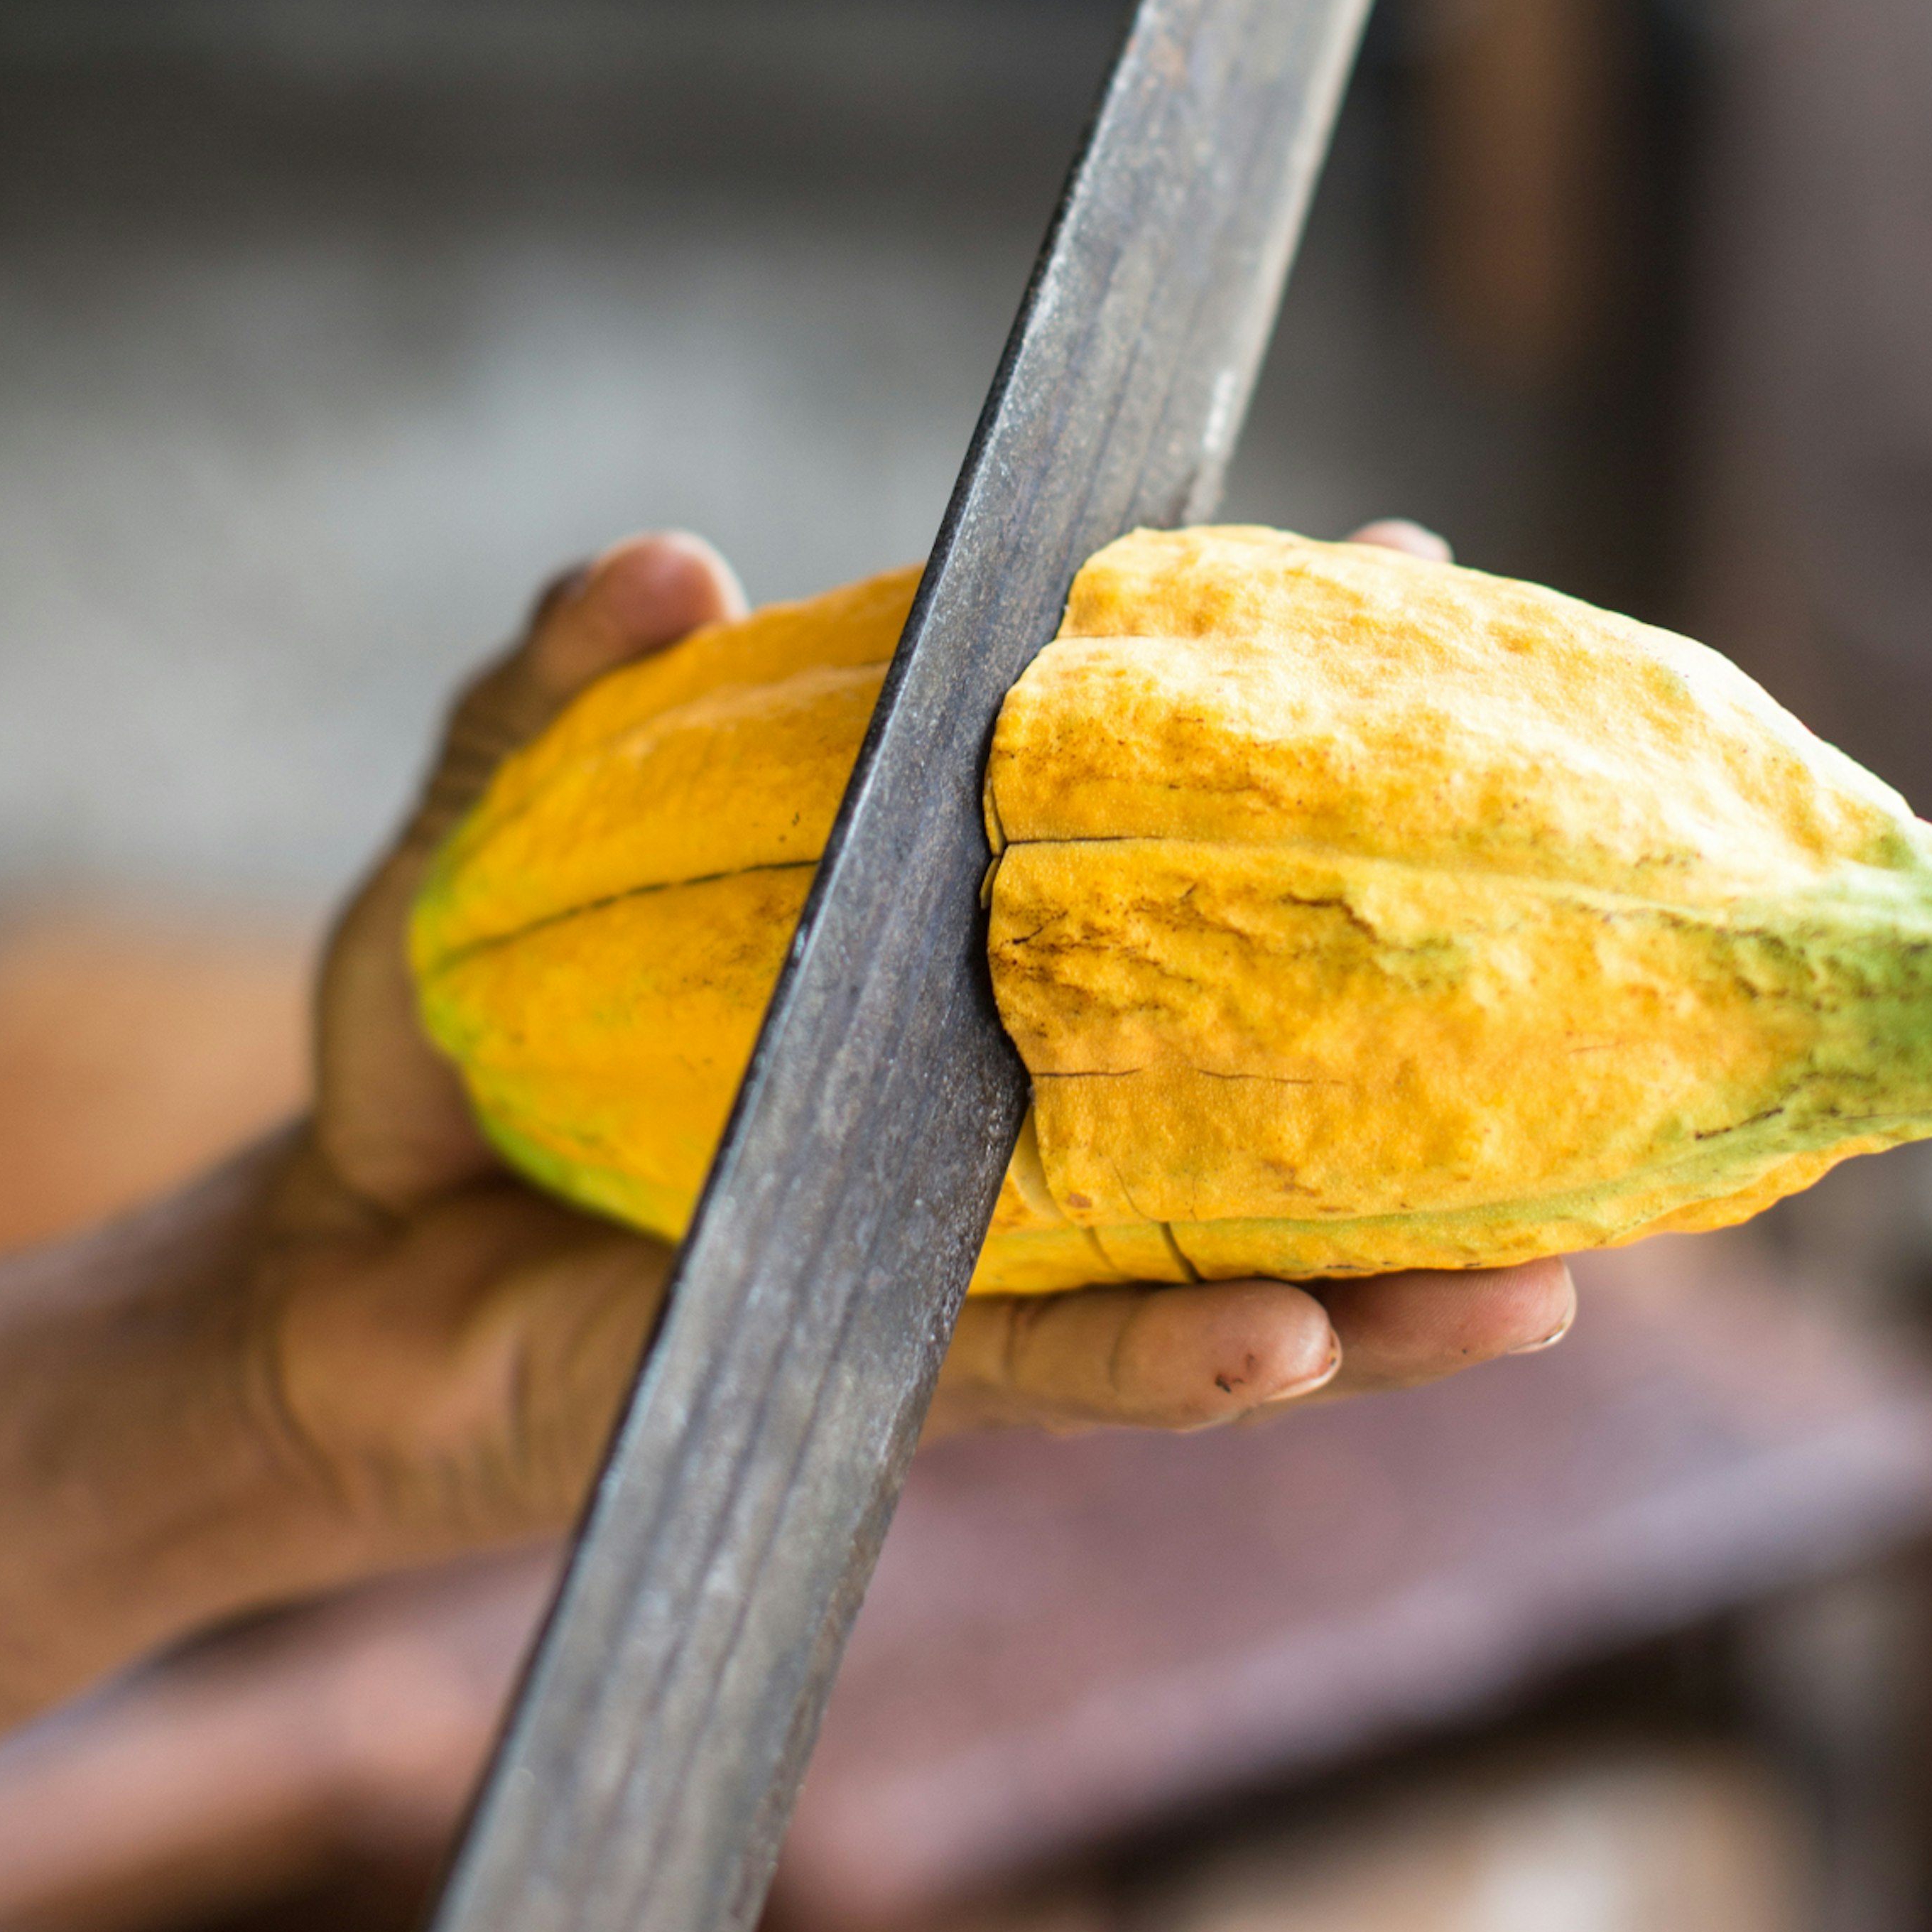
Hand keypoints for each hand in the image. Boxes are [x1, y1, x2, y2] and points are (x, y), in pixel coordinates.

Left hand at [245, 521, 1574, 1560]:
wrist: (326, 1286)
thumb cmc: (439, 1045)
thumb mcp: (475, 837)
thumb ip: (551, 693)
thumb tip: (669, 561)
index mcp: (934, 943)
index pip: (1133, 816)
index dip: (1278, 715)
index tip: (1416, 587)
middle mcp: (995, 1097)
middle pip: (1247, 1046)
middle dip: (1422, 1004)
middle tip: (1605, 932)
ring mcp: (956, 1245)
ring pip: (1218, 1259)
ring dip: (1387, 1274)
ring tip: (1547, 1281)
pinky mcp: (872, 1369)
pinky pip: (1052, 1370)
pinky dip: (1171, 1366)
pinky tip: (1294, 1344)